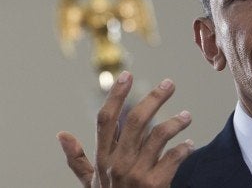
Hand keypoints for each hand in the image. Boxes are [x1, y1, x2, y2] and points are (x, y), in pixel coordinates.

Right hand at [57, 71, 193, 186]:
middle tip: (170, 83)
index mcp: (102, 159)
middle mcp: (117, 164)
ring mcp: (136, 175)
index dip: (116, 95)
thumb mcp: (90, 184)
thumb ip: (77, 160)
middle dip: (154, 98)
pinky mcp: (156, 186)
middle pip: (135, 121)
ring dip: (176, 122)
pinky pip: (174, 159)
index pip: (105, 120)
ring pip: (158, 136)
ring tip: (187, 117)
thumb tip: (61, 135)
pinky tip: (190, 145)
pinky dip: (184, 149)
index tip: (127, 74)